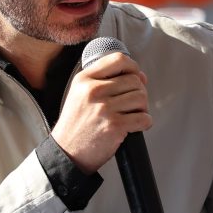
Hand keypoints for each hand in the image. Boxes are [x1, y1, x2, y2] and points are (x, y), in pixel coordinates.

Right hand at [51, 52, 150, 173]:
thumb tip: (140, 76)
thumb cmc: (76, 125)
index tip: (136, 76)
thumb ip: (104, 80)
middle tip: (132, 104)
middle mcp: (94, 91)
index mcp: (84, 79)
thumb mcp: (80, 94)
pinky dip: (144, 123)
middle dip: (139, 92)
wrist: (68, 153)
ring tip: (132, 115)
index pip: (118, 59)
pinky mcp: (115, 126)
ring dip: (142, 108)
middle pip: (134, 80)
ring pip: (141, 98)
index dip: (133, 67)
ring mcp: (105, 108)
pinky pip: (144, 118)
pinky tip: (135, 126)